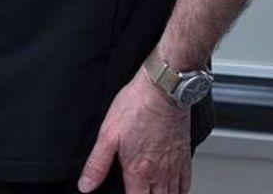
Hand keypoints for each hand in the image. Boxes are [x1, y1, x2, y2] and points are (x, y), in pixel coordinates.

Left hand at [78, 70, 191, 192]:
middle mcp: (159, 172)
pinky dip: (180, 191)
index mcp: (139, 171)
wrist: (164, 88)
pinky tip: (174, 190)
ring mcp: (174, 164)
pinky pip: (186, 182)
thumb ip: (96, 164)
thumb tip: (86, 185)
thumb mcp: (108, 135)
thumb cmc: (137, 105)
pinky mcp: (184, 153)